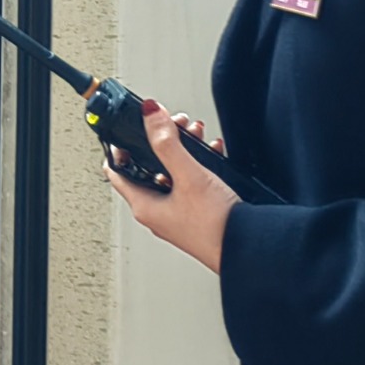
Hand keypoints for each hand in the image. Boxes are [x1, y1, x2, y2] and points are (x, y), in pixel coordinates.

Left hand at [106, 105, 236, 274]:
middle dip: (160, 140)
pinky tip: (212, 152)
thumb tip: (150, 114)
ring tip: (195, 133)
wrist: (248, 249)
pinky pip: (190, 181)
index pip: (117, 171)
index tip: (130, 127)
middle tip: (171, 124)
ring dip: (181, 148)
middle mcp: (157, 211)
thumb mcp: (188, 176)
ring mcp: (177, 213)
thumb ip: (167, 143)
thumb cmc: (215, 227)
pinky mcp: (196, 213)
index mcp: (144, 206)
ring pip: (171, 171)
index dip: (119, 145)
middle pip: (147, 166)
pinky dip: (198, 163)